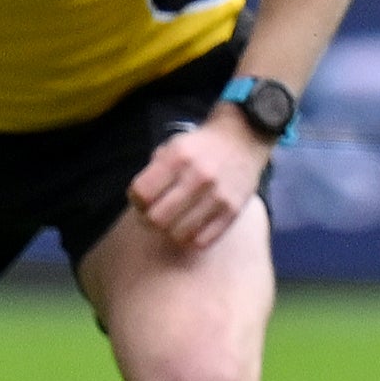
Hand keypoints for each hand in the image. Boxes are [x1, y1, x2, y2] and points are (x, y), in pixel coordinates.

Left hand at [131, 107, 269, 252]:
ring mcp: (218, 196)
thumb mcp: (172, 146)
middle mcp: (199, 177)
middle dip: (148, 219)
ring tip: (172, 221)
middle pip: (157, 219)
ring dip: (169, 231)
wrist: (243, 139)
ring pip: (178, 234)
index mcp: (178, 157)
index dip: (136, 199)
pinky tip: (189, 228)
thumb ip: (154, 173)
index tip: (142, 198)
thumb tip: (140, 203)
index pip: (142, 193)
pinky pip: (202, 241)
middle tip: (153, 214)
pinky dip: (190, 239)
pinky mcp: (232, 212)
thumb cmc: (200, 146)